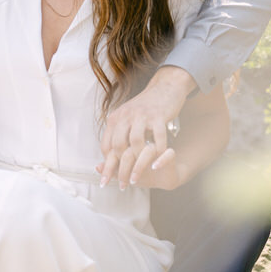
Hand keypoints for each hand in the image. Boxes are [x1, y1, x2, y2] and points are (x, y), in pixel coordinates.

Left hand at [97, 66, 194, 188]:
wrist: (165, 87)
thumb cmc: (146, 107)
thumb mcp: (127, 118)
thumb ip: (118, 134)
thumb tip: (107, 155)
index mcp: (115, 118)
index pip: (106, 145)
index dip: (106, 165)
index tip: (106, 180)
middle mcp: (126, 116)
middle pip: (119, 146)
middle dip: (120, 169)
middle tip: (123, 184)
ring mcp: (142, 115)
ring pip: (136, 142)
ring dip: (139, 162)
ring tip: (141, 176)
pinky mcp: (158, 116)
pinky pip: (157, 137)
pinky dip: (158, 151)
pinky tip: (159, 162)